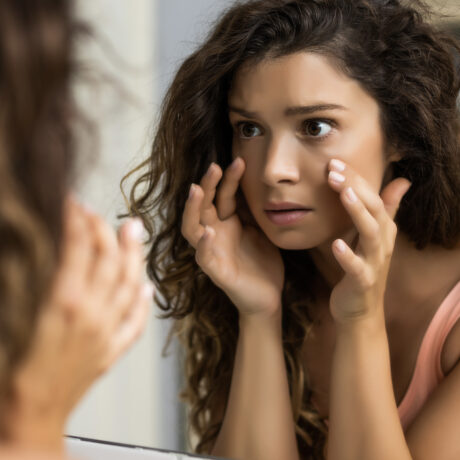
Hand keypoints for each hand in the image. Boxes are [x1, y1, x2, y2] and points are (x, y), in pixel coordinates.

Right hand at [5, 198, 152, 450]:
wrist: (25, 422)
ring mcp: (106, 332)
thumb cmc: (8, 372)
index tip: (73, 203)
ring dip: (134, 254)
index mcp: (63, 301)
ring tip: (134, 231)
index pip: (79, 246)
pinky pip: (136, 321)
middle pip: (109, 259)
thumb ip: (33, 281)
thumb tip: (46, 253)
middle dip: (105, 229)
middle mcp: (92, 313)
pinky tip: (148, 287)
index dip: (78, 219)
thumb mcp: (13, 314)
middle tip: (99, 213)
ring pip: (130, 283)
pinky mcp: (110, 351)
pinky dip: (143, 301)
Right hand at [181, 158, 283, 317]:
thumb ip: (253, 210)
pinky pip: (204, 257)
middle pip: (202, 205)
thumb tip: (257, 183)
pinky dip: (205, 245)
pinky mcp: (216, 272)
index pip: (222, 195)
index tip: (240, 160)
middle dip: (206, 185)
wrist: (269, 297)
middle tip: (214, 166)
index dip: (228, 179)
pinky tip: (210, 233)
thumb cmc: (262, 262)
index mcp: (227, 223)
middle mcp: (215, 234)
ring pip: (192, 228)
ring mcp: (212, 252)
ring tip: (196, 190)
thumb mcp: (260, 230)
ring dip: (193, 209)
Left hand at [326, 159, 410, 322]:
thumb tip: (402, 180)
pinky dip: (348, 256)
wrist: (360, 311)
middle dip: (355, 187)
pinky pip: (357, 269)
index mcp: (382, 230)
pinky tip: (336, 244)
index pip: (373, 197)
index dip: (356, 178)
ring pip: (370, 235)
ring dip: (357, 212)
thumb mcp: (373, 237)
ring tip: (342, 193)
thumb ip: (385, 209)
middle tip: (334, 169)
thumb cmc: (362, 269)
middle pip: (374, 210)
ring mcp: (374, 263)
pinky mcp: (363, 283)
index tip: (335, 161)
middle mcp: (381, 243)